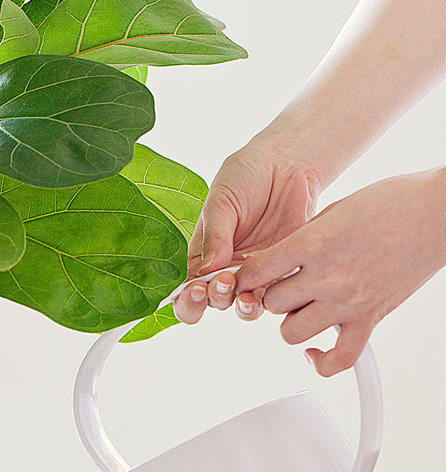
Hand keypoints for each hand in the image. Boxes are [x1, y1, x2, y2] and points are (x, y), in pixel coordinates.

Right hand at [174, 137, 321, 322]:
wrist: (287, 164)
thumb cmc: (246, 176)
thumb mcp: (221, 201)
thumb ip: (214, 237)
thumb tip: (206, 272)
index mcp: (202, 256)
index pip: (186, 290)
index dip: (187, 300)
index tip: (195, 289)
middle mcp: (226, 269)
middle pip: (213, 303)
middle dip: (215, 300)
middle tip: (223, 282)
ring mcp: (255, 272)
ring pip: (245, 306)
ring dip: (243, 308)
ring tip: (247, 297)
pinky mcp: (283, 270)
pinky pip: (278, 294)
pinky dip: (273, 297)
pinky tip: (273, 284)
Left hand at [233, 169, 445, 374]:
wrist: (436, 214)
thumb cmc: (392, 203)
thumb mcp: (334, 210)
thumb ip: (304, 239)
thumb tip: (280, 260)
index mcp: (314, 242)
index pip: (256, 272)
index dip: (244, 276)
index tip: (245, 277)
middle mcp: (328, 275)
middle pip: (271, 304)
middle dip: (273, 295)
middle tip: (285, 286)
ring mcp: (349, 302)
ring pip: (291, 333)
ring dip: (292, 321)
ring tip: (303, 307)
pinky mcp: (370, 320)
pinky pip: (338, 360)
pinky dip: (321, 361)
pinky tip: (314, 350)